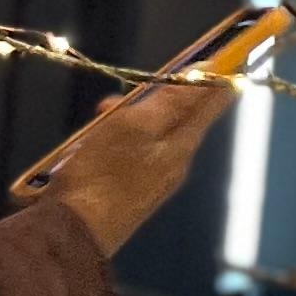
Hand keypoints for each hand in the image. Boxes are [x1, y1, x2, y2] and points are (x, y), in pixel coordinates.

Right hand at [37, 71, 240, 256]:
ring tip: (95, 122)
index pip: (214, 102)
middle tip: (118, 98)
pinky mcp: (126, 196)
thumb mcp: (135, 126)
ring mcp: (151, 182)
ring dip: (124, 121)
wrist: (69, 239)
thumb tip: (208, 69)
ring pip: (147, 136)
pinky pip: (126, 157)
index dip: (220, 76)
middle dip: (153, 98)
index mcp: (182, 145)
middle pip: (177, 118)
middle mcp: (174, 164)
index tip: (226, 56)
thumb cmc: (101, 177)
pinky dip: (110, 144)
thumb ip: (172, 99)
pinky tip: (85, 149)